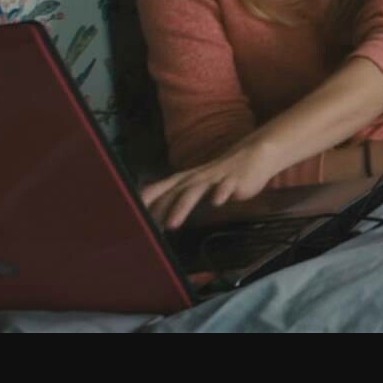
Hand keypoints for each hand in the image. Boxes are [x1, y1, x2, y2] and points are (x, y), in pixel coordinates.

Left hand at [140, 140, 283, 230]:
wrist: (254, 155)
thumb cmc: (222, 175)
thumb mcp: (197, 184)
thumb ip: (177, 197)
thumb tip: (156, 216)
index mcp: (185, 179)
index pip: (158, 190)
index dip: (143, 203)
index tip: (128, 218)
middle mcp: (196, 178)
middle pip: (173, 192)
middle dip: (157, 210)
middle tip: (145, 228)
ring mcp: (215, 178)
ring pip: (194, 191)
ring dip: (181, 207)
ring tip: (172, 224)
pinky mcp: (235, 180)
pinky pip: (226, 187)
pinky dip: (220, 193)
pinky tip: (217, 202)